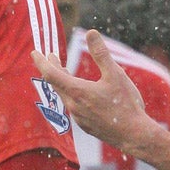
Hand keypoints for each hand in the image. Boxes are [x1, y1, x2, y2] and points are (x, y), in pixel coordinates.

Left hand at [31, 30, 154, 155]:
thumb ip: (101, 54)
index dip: (41, 61)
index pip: (50, 74)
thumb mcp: (115, 75)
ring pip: (64, 96)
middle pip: (56, 84)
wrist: (134, 135)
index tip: (35, 53)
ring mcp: (79, 118)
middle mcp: (73, 106)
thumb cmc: (126, 105)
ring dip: (61, 82)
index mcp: (77, 91)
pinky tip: (79, 94)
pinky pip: (73, 107)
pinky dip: (71, 94)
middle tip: (50, 56)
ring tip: (64, 72)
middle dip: (52, 68)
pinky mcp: (86, 126)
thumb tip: (91, 33)